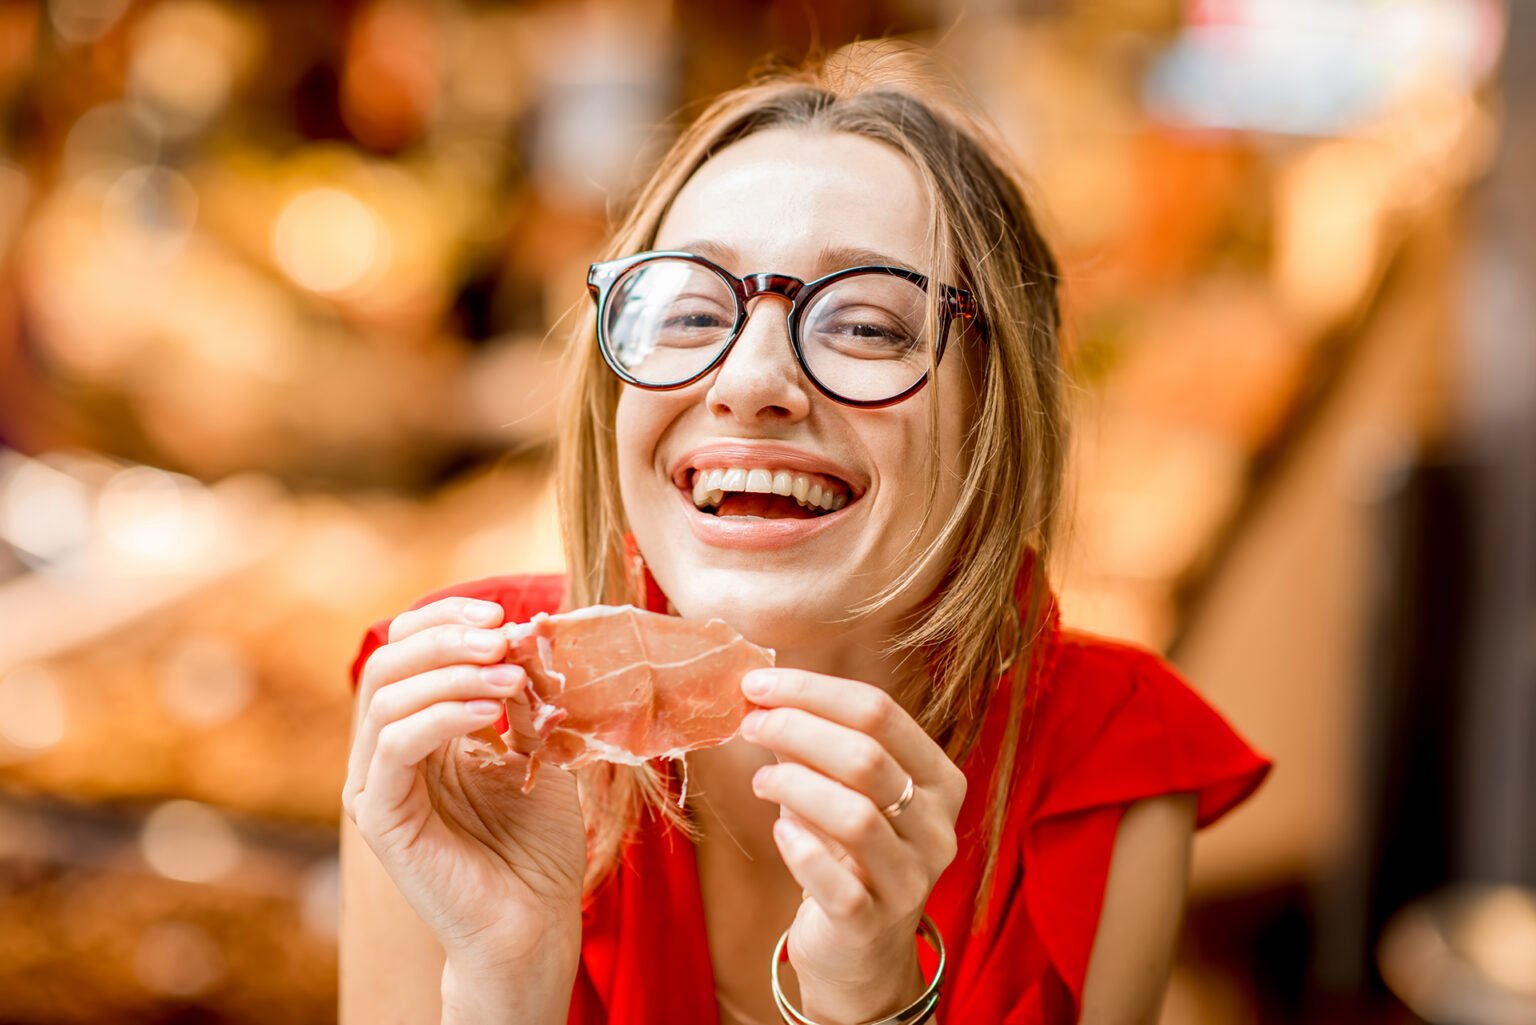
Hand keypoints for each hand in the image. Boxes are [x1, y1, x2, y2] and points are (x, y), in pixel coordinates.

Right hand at [343, 597, 586, 981]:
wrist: (536, 921)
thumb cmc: (537, 842)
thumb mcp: (538, 746)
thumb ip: (524, 693)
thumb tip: (524, 629)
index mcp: (418, 730)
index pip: (406, 648)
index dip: (447, 619)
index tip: (504, 613)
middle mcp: (386, 753)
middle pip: (388, 662)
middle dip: (448, 637)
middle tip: (504, 636)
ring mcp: (376, 785)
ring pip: (387, 698)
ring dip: (454, 673)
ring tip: (513, 677)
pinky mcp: (381, 818)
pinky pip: (395, 746)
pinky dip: (442, 716)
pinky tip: (493, 712)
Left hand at [739, 668, 966, 1022]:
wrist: (859, 950)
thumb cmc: (847, 853)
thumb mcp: (845, 790)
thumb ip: (817, 742)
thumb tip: (762, 690)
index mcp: (939, 780)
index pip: (880, 711)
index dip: (813, 690)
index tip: (757, 682)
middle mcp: (937, 827)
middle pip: (866, 757)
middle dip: (797, 729)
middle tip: (750, 723)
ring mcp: (912, 880)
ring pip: (855, 816)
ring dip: (794, 784)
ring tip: (761, 779)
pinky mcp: (874, 924)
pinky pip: (837, 882)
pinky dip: (800, 848)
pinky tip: (780, 831)